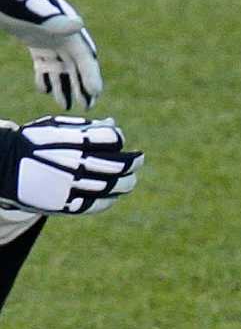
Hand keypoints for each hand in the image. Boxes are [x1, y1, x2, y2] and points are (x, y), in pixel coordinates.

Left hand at [0, 0, 103, 107]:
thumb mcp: (36, 9)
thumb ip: (56, 19)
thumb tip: (78, 24)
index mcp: (68, 29)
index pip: (85, 57)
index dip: (91, 76)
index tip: (95, 94)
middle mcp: (63, 36)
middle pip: (77, 66)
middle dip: (82, 86)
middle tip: (87, 108)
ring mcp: (49, 39)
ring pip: (62, 67)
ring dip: (65, 86)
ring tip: (65, 106)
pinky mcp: (36, 42)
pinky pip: (45, 64)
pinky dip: (45, 77)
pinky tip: (43, 90)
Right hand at [0, 116, 142, 215]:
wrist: (4, 166)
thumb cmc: (33, 142)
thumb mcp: (55, 126)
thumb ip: (86, 127)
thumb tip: (114, 124)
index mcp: (73, 140)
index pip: (113, 138)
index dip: (119, 139)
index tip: (120, 141)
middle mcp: (75, 162)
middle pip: (119, 165)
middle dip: (133, 163)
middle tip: (139, 161)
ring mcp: (71, 185)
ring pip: (112, 187)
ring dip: (126, 183)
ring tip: (131, 180)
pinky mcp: (65, 204)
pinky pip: (96, 205)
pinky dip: (110, 200)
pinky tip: (114, 195)